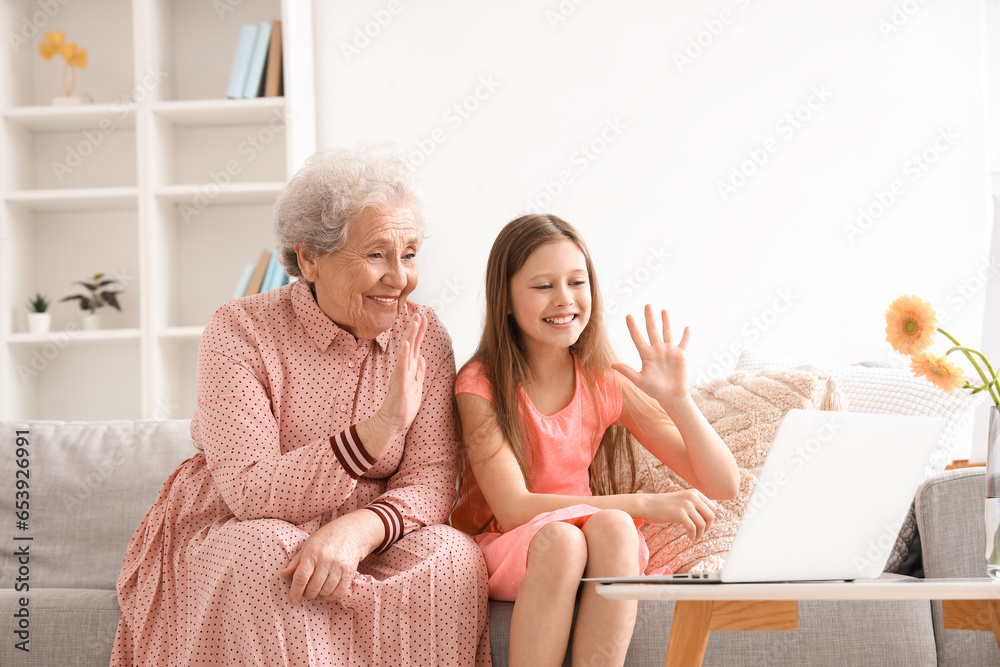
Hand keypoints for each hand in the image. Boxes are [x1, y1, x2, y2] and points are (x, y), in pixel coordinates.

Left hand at [279, 515, 367, 603]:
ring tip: (318, 587)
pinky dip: (331, 596)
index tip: (293, 600)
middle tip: (307, 589)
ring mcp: (339, 567)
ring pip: (325, 591)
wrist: (352, 532)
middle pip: (313, 588)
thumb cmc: (326, 538)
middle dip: (307, 593)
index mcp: (312, 553)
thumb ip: (295, 562)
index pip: (301, 578)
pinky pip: (339, 592)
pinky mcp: (349, 572)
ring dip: (320, 594)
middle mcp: (326, 560)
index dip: (295, 592)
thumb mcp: (308, 545)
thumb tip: (282, 575)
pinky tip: (328, 591)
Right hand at [374, 313, 427, 436]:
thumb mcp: (416, 385)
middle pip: (411, 344)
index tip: (423, 318)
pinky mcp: (399, 382)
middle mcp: (403, 368)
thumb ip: (418, 371)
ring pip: (406, 351)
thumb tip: (422, 357)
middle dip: (415, 329)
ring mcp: (400, 374)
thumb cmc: (403, 406)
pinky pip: (401, 366)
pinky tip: (406, 343)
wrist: (391, 422)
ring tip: (414, 322)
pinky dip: (403, 354)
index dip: (420, 332)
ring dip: (410, 336)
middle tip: (419, 314)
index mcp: (409, 369)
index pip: (415, 346)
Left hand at [611, 304, 689, 403]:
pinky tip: (687, 327)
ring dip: (665, 321)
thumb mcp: (639, 381)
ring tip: (663, 310)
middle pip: (652, 330)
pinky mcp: (681, 355)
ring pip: (667, 332)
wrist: (671, 396)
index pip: (637, 338)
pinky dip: (686, 335)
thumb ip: (627, 371)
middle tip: (647, 305)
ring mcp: (669, 351)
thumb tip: (612, 365)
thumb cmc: (654, 390)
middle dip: (649, 318)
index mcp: (646, 355)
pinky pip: (684, 342)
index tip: (628, 315)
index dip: (633, 327)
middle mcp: (657, 350)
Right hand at [640, 489, 717, 540]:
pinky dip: (693, 535)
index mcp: (694, 493)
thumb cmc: (664, 505)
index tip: (703, 526)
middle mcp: (692, 497)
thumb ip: (695, 504)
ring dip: (700, 533)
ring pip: (702, 524)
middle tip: (700, 533)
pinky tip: (690, 537)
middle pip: (710, 516)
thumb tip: (710, 517)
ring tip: (694, 537)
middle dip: (707, 527)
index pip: (713, 508)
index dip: (710, 519)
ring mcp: (686, 505)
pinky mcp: (679, 514)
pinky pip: (693, 528)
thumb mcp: (682, 500)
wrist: (646, 504)